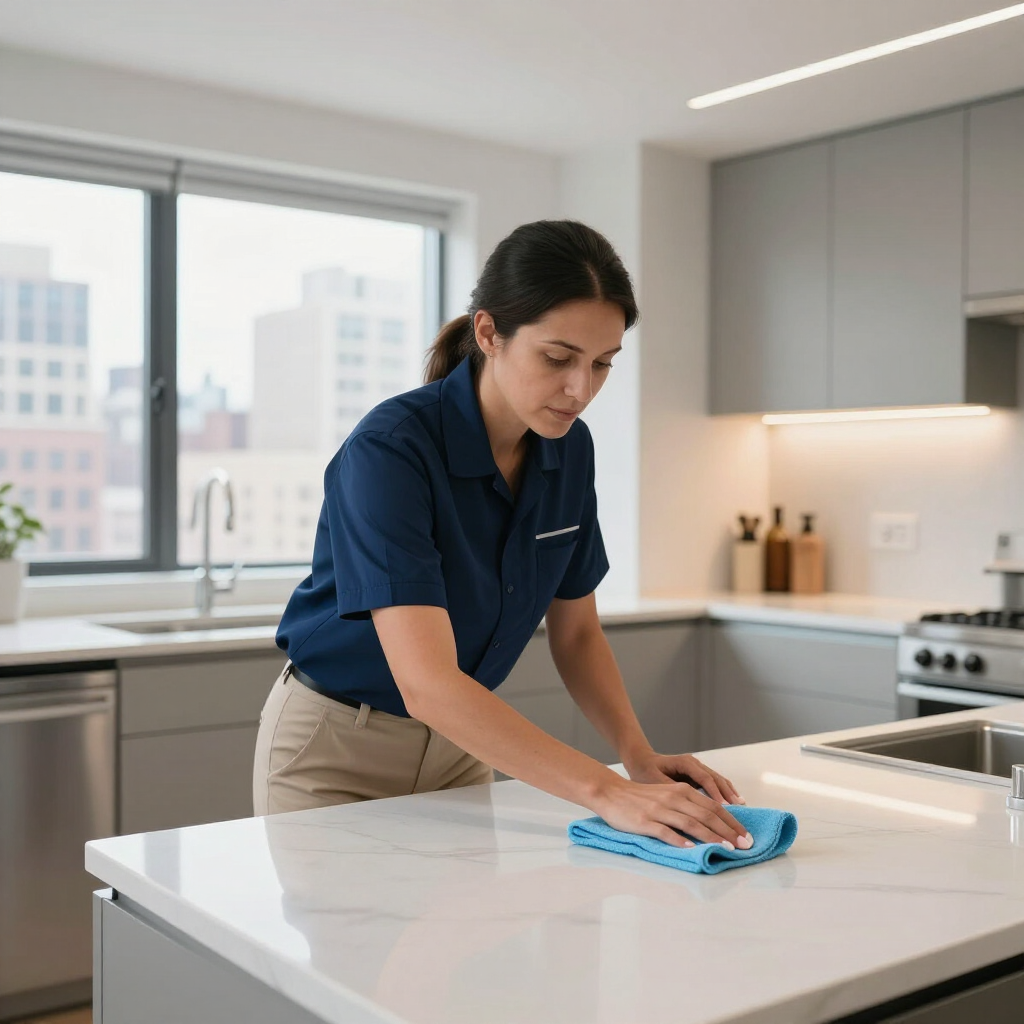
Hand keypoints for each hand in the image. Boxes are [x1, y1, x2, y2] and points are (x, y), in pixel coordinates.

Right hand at [590, 773, 752, 850]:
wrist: (611, 792)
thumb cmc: (641, 797)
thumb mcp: (668, 795)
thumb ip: (688, 806)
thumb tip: (713, 824)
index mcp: (682, 791)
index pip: (714, 807)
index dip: (732, 822)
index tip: (746, 836)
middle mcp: (674, 798)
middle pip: (707, 815)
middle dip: (729, 832)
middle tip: (745, 846)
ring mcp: (660, 810)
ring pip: (691, 824)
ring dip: (711, 837)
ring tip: (726, 849)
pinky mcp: (646, 821)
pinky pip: (666, 832)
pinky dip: (680, 840)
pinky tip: (691, 849)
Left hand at [623, 751, 745, 805]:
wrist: (640, 759)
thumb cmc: (645, 771)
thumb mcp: (655, 782)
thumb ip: (672, 792)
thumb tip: (689, 808)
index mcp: (685, 763)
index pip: (706, 779)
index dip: (716, 794)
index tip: (726, 809)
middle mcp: (695, 764)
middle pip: (717, 780)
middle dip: (730, 798)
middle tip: (739, 815)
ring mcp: (698, 768)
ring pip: (719, 781)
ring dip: (731, 795)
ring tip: (742, 809)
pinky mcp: (698, 775)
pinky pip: (716, 784)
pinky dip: (726, 793)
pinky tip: (735, 803)